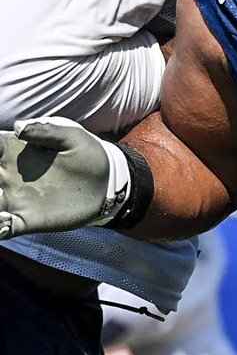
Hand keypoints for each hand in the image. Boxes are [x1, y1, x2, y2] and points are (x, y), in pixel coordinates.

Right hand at [0, 118, 117, 238]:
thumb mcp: (71, 137)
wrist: (108, 184)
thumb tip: (19, 126)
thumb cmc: (88, 154)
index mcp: (14, 151)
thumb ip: (46, 132)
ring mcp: (15, 199)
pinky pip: (2, 228)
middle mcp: (7, 176)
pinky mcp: (27, 220)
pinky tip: (1, 224)